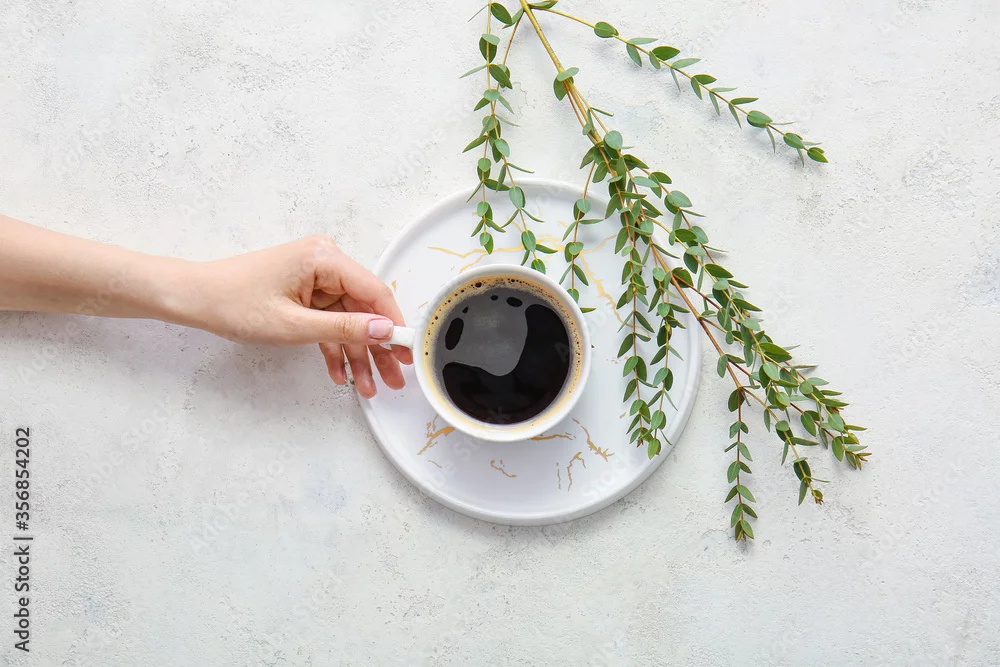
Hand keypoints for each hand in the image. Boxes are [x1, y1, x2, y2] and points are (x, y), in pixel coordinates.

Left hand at [181, 235, 411, 396]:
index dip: (394, 324)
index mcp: (324, 258)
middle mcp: (325, 262)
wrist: (196, 298)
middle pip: (365, 309)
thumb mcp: (294, 325)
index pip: (375, 291)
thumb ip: (344, 329)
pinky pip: (330, 322)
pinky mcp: (307, 292)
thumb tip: (384, 331)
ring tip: (370, 386)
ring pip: (349, 321)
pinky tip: (342, 374)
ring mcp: (316, 278)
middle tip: (395, 376)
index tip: (408, 351)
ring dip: (358, 354)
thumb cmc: (234, 302)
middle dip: (378, 347)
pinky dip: (335, 347)